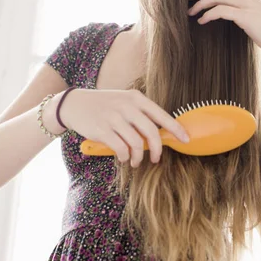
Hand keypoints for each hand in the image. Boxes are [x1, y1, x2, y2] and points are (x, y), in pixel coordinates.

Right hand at [61, 88, 189, 165]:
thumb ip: (141, 114)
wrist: (74, 104)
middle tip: (156, 159)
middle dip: (157, 150)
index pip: (161, 115)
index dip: (176, 129)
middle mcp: (127, 107)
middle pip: (152, 132)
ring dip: (138, 157)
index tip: (186, 140)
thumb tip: (162, 134)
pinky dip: (125, 157)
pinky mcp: (102, 130)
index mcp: (136, 99)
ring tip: (135, 161)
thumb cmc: (104, 106)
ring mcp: (114, 118)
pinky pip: (121, 149)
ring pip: (136, 144)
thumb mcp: (124, 102)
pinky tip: (124, 158)